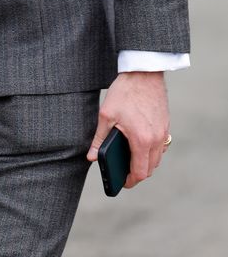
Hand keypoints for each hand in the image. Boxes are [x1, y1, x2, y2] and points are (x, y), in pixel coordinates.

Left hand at [87, 71, 169, 187]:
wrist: (143, 73)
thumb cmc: (124, 92)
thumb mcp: (106, 115)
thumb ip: (99, 139)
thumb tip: (92, 157)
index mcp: (141, 140)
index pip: (140, 172)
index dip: (130, 181)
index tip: (122, 183)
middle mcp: (156, 139)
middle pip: (150, 168)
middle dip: (137, 173)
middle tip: (123, 172)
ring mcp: (163, 132)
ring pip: (157, 158)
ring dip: (146, 162)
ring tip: (130, 160)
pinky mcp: (166, 125)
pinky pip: (161, 146)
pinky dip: (151, 151)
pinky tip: (139, 145)